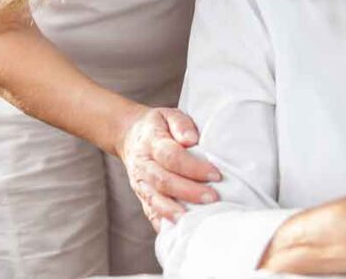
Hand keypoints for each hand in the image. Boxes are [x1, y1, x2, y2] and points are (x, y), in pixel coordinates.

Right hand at [117, 106, 222, 231]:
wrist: (129, 135)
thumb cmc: (158, 126)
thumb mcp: (169, 115)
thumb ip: (181, 124)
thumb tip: (191, 139)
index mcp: (151, 142)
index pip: (171, 156)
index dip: (193, 167)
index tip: (215, 174)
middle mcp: (143, 165)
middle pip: (164, 181)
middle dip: (189, 192)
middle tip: (213, 198)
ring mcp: (140, 182)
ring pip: (155, 200)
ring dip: (175, 211)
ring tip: (196, 220)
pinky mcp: (141, 195)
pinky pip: (150, 212)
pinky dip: (162, 223)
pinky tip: (178, 231)